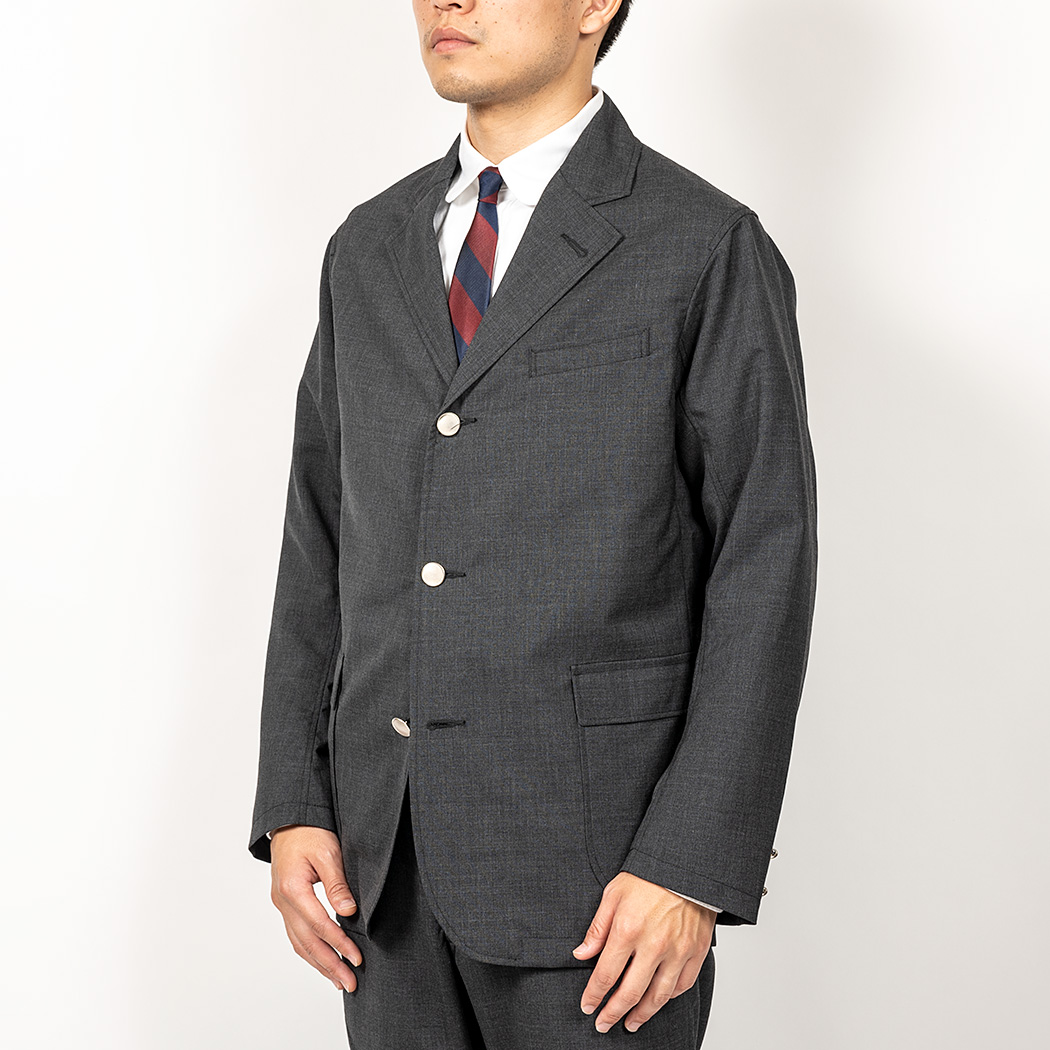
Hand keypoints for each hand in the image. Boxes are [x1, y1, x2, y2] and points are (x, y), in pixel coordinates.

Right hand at [269, 825, 362, 992]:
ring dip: (319, 964)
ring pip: (299, 943)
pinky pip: (296, 935)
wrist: (290, 820)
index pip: (319, 924)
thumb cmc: (310, 832)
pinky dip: (310, 951)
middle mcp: (283, 901)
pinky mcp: (285, 904)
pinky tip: (322, 962)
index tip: (357, 958)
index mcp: (293, 888)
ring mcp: (281, 904)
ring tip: (339, 981)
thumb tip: (349, 912)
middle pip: (307, 942)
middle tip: (351, 983)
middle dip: (330, 965)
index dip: (339, 944)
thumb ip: (337, 883)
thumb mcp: (329, 851)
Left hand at [573, 872, 715, 1033]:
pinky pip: (682, 985)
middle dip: (613, 1013)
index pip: (605, 975)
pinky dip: (668, 998)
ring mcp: (677, 951)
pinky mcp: (696, 951)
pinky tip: (657, 1001)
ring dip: (641, 1015)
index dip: (594, 995)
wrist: (685, 866)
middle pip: (630, 993)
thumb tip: (581, 954)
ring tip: (630, 1023)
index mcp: (628, 930)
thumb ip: (597, 928)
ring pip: (657, 997)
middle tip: (604, 1024)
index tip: (588, 1007)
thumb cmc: (647, 876)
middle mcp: (653, 946)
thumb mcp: (613, 894)